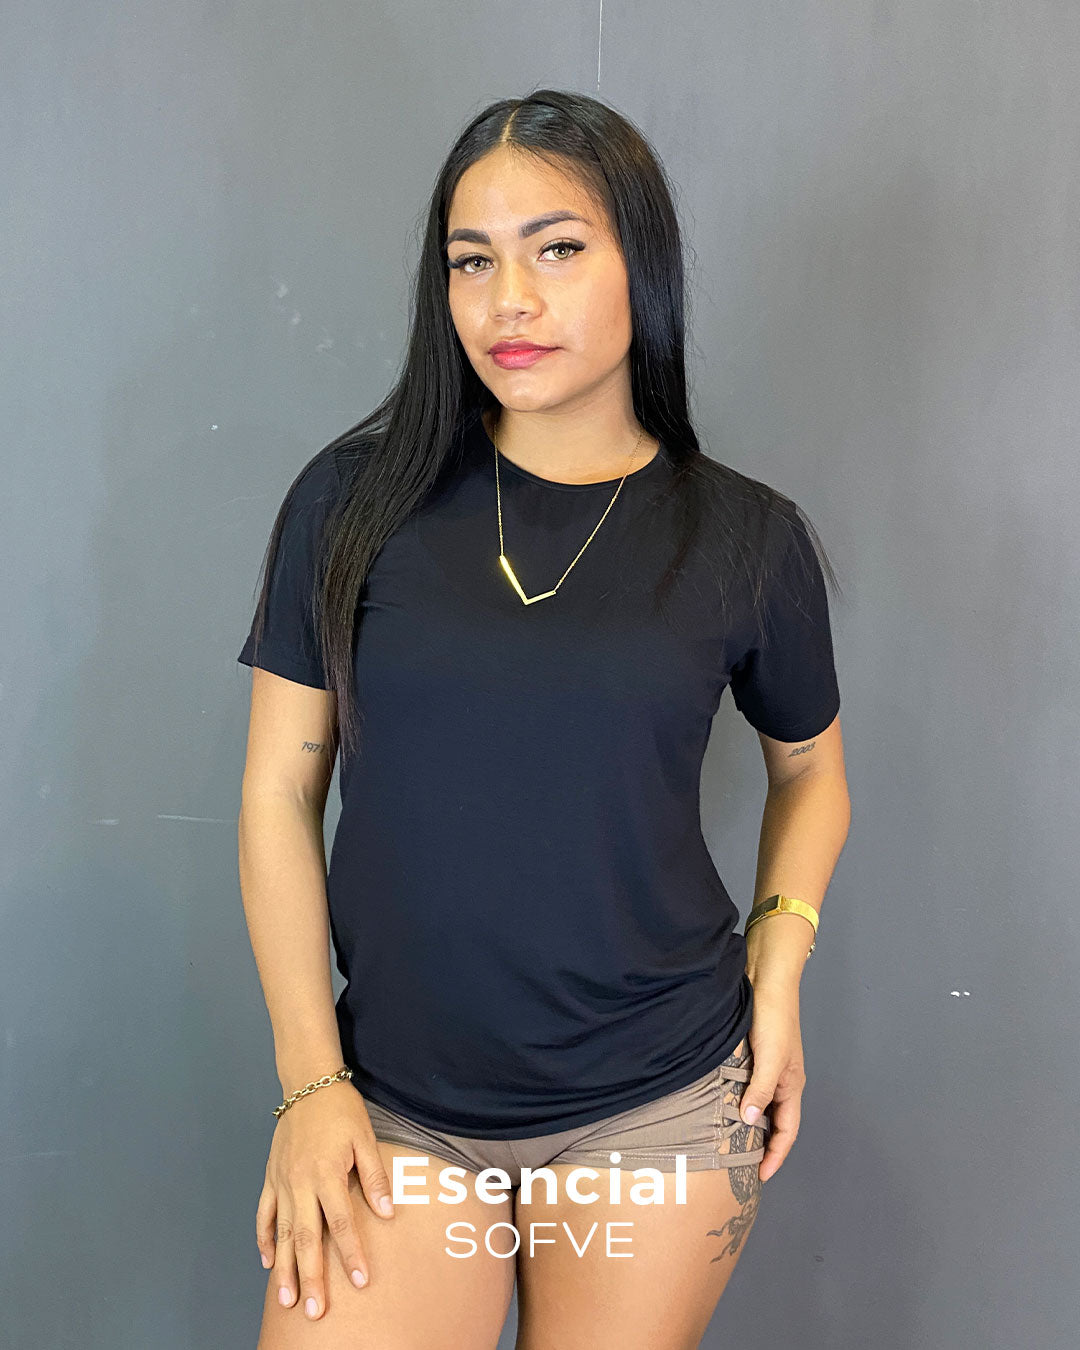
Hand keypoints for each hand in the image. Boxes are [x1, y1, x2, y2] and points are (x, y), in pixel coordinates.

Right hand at [255, 1080, 394, 1320]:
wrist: (308, 1084)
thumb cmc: (341, 1110)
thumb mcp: (365, 1138)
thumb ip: (374, 1177)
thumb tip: (387, 1213)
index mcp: (327, 1174)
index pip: (341, 1223)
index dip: (352, 1254)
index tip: (360, 1281)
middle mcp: (300, 1183)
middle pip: (305, 1238)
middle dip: (311, 1276)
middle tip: (315, 1310)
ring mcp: (281, 1182)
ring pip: (280, 1233)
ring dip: (284, 1268)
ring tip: (287, 1299)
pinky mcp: (270, 1177)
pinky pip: (264, 1214)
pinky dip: (263, 1239)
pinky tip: (267, 1262)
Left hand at [740, 982, 805, 1183]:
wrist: (766, 976)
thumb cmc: (774, 1016)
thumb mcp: (768, 1057)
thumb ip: (760, 1090)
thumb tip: (750, 1122)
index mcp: (791, 1084)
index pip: (787, 1131)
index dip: (775, 1155)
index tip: (760, 1176)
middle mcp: (780, 1079)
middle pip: (774, 1121)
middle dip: (762, 1145)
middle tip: (741, 1166)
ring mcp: (766, 1066)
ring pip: (758, 1104)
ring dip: (747, 1123)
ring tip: (728, 1141)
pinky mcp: (752, 1054)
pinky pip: (745, 1086)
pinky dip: (736, 1099)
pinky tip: (720, 1104)